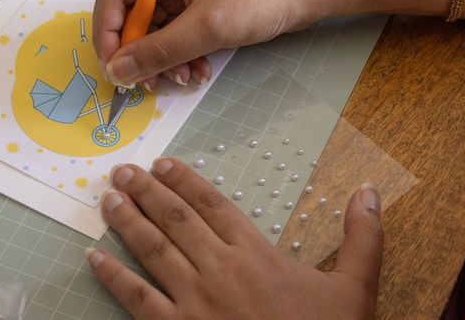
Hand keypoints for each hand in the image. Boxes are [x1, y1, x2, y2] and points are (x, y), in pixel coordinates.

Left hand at [85, 158, 383, 318]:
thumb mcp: (356, 288)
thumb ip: (362, 237)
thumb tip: (369, 191)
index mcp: (256, 253)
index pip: (213, 205)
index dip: (186, 181)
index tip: (164, 163)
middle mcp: (219, 269)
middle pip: (176, 219)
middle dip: (147, 191)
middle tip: (123, 170)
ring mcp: (194, 302)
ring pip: (153, 250)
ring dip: (128, 221)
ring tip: (108, 198)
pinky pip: (138, 300)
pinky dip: (114, 277)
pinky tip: (94, 258)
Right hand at [93, 0, 324, 88]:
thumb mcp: (208, 27)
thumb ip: (159, 51)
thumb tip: (117, 72)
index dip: (109, 35)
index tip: (114, 71)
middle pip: (133, 13)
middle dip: (143, 52)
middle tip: (151, 84)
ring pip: (155, 27)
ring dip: (166, 57)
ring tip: (185, 78)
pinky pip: (177, 29)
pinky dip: (183, 52)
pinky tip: (198, 69)